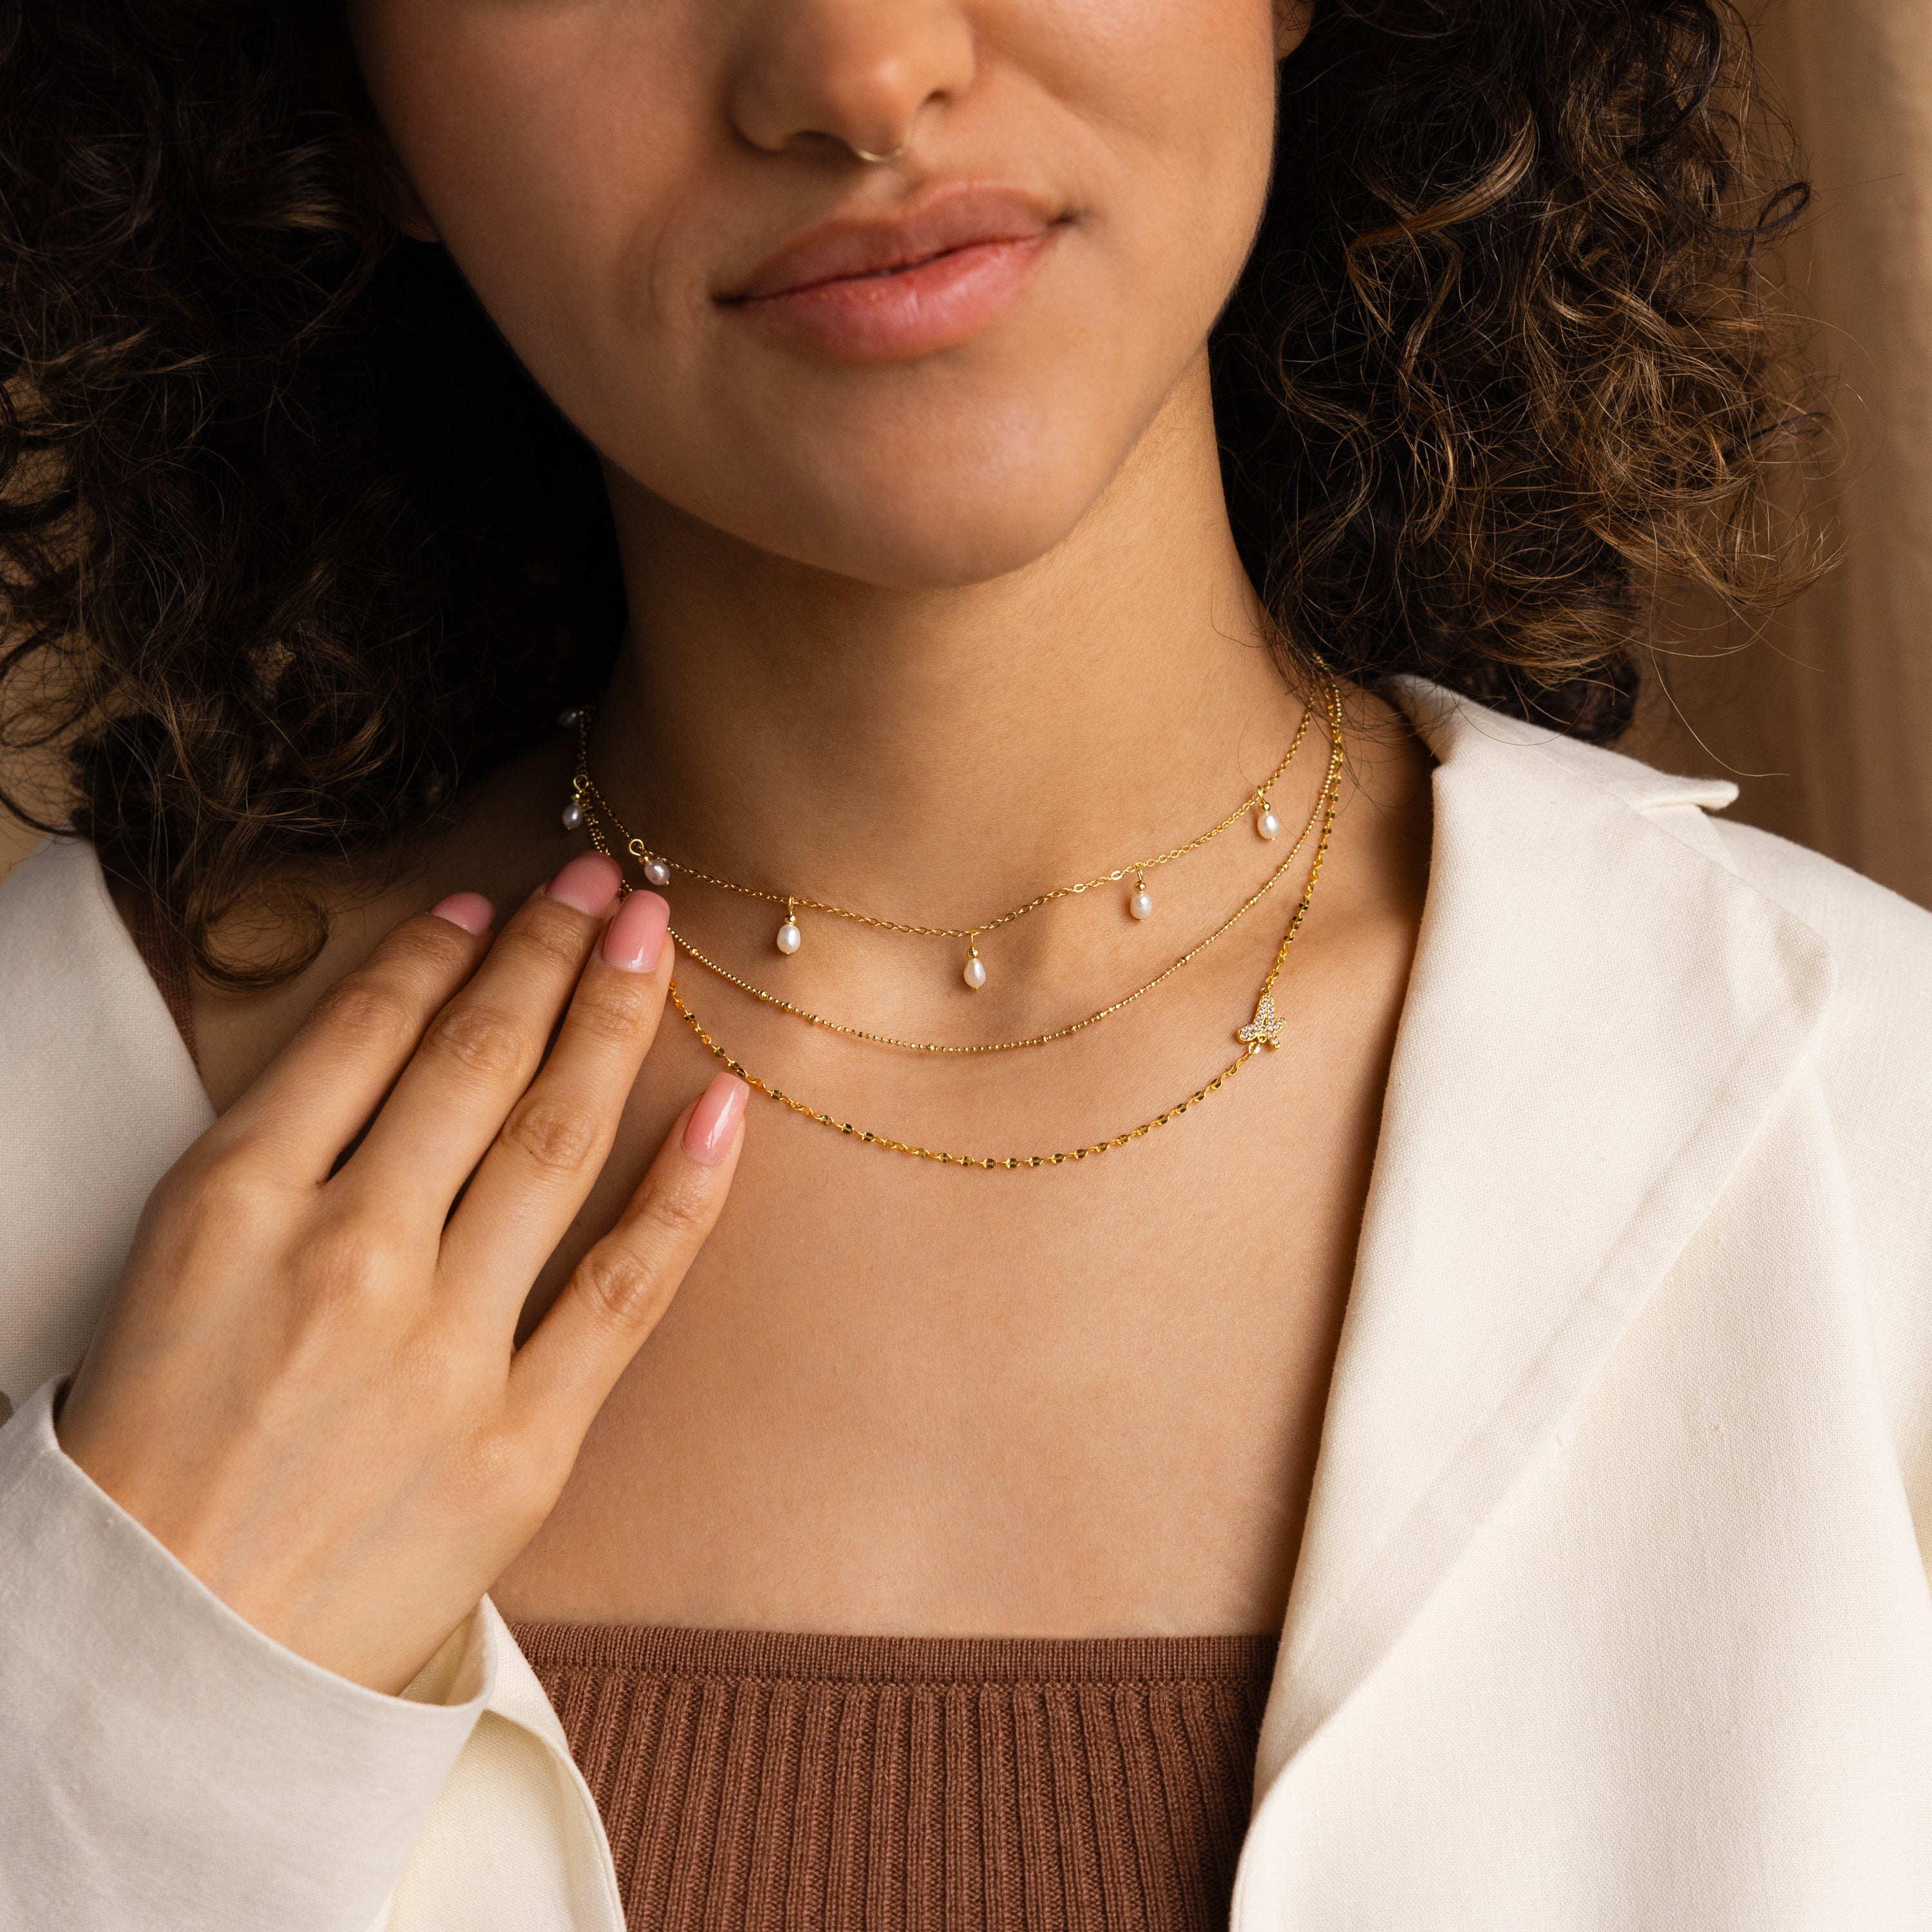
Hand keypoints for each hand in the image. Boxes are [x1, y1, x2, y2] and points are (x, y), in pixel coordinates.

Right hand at [57, 852, 745, 1693]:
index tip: (484, 910)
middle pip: (476, 1064)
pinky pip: (627, 1290)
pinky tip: (726, 1106)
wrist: (159, 1667)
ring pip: (557, 1141)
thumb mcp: (166, 1275)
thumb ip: (275, 1161)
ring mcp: (443, 1351)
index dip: (435, 957)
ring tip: (649, 936)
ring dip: (612, 1019)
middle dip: (544, 954)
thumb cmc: (147, 1465)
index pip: (360, 1035)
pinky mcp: (523, 1443)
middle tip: (595, 881)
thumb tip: (393, 1046)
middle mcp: (346, 1258)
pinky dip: (686, 1192)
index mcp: (231, 1208)